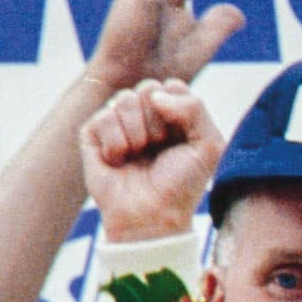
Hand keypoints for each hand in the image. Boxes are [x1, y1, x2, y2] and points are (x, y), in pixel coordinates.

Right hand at [80, 79, 224, 242]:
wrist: (151, 215)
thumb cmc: (180, 184)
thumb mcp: (208, 146)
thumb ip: (195, 108)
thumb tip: (156, 95)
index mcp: (173, 114)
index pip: (172, 85)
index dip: (178, 110)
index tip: (181, 138)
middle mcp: (144, 114)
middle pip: (149, 88)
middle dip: (157, 122)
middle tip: (158, 148)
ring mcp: (117, 122)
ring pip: (125, 99)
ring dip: (137, 134)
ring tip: (138, 156)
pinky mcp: (93, 134)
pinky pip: (103, 116)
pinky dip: (116, 143)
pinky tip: (118, 161)